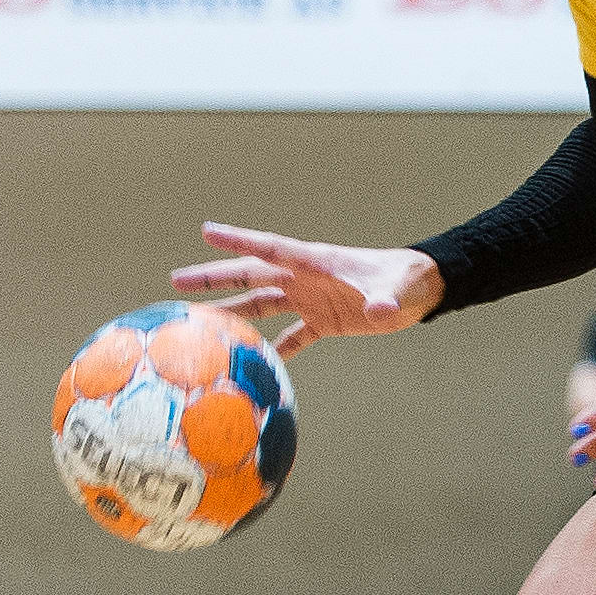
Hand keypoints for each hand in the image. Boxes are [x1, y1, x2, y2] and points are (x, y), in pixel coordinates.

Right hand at [173, 226, 440, 353]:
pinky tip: (251, 363)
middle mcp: (304, 279)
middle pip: (251, 276)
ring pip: (261, 304)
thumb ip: (384, 300)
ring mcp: (310, 299)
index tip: (206, 231)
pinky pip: (290, 336)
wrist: (418, 291)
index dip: (238, 240)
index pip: (269, 248)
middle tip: (177, 280)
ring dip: (232, 312)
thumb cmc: (406, 283)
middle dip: (215, 277)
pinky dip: (272, 349)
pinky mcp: (322, 321)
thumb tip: (380, 309)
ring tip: (197, 320)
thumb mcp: (395, 292)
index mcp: (315, 263)